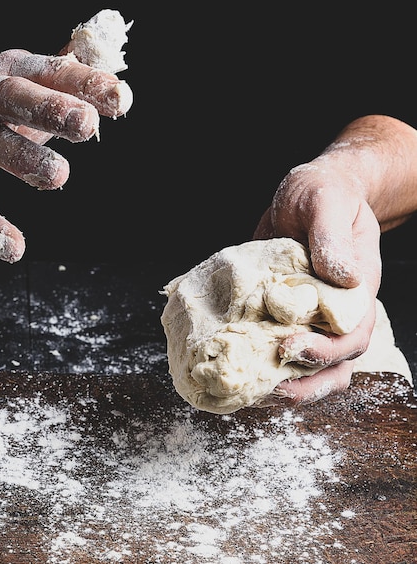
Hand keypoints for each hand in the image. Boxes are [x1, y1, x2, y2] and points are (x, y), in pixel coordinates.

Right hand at [0, 50, 131, 261]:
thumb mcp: (30, 91)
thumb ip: (72, 89)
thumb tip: (121, 92)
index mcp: (12, 72)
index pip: (51, 71)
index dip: (85, 83)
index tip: (121, 99)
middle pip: (14, 97)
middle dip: (51, 108)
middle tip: (87, 124)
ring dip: (24, 158)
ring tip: (58, 175)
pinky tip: (13, 248)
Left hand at [253, 161, 381, 404]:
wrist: (308, 195)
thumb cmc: (325, 195)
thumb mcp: (327, 203)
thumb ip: (332, 236)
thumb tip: (341, 276)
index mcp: (356, 293)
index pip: (351, 338)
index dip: (325, 352)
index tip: (289, 348)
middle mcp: (335, 313)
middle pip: (332, 368)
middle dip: (302, 385)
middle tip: (264, 387)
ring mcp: (308, 319)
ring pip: (304, 369)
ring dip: (277, 385)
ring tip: (244, 390)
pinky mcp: (280, 316)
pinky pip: (272, 348)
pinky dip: (256, 363)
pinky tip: (231, 364)